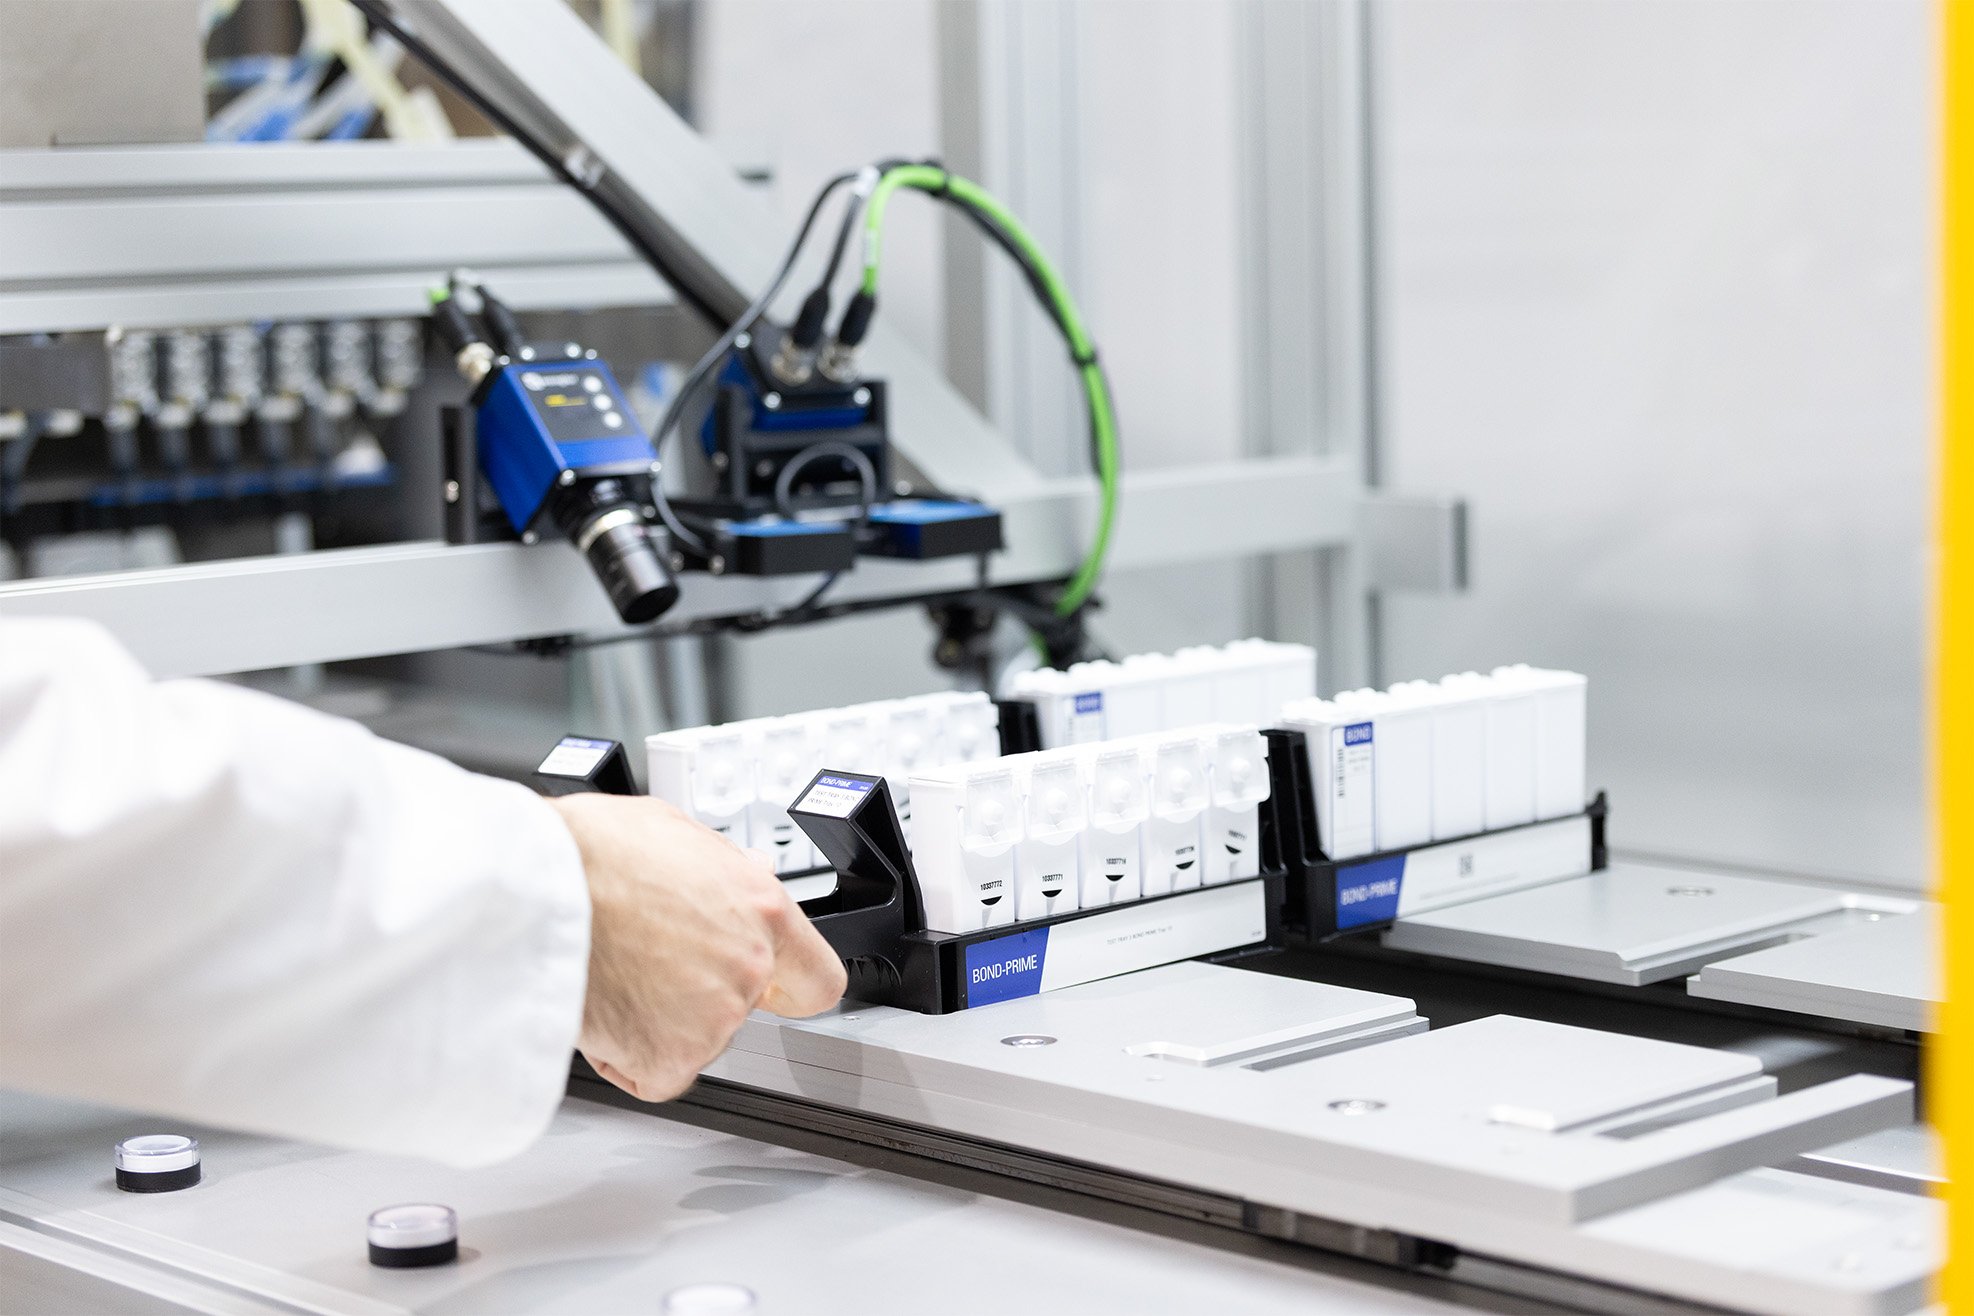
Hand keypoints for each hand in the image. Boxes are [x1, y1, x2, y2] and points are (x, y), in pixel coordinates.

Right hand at [547, 793, 845, 1101]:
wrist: (531, 889)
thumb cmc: (586, 852)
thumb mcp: (674, 833)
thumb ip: (721, 871)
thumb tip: (738, 876)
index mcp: (761, 906)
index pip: (817, 978)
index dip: (790, 985)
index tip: (774, 987)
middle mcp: (748, 965)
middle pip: (746, 1007)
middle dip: (705, 992)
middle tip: (654, 964)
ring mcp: (714, 1017)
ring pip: (697, 1038)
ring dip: (661, 1020)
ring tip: (616, 969)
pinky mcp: (669, 1058)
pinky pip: (655, 1072)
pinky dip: (626, 1055)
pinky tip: (603, 1007)